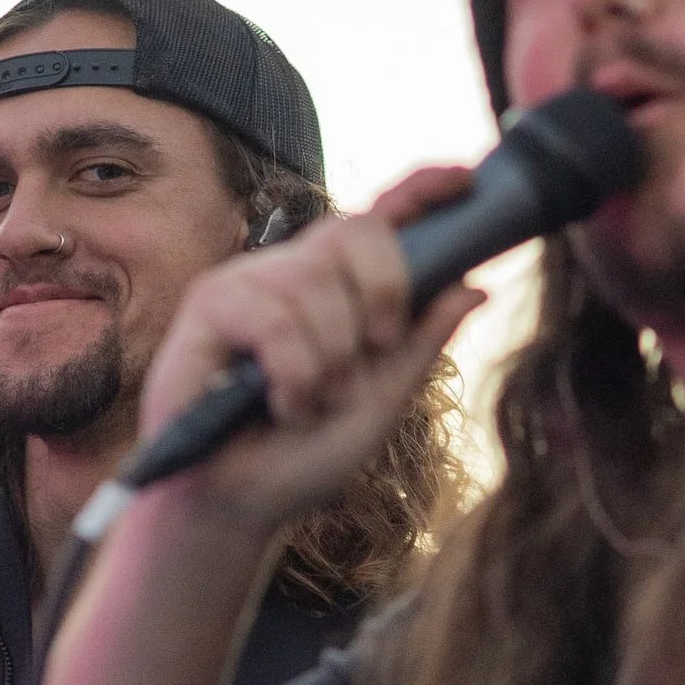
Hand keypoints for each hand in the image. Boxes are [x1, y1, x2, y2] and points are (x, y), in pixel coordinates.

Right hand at [135, 163, 482, 532]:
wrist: (239, 505)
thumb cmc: (301, 454)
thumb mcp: (380, 402)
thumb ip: (420, 344)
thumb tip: (474, 285)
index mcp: (339, 289)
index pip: (379, 221)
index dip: (420, 191)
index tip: (465, 179)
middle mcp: (294, 273)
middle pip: (356, 231)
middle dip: (383, 290)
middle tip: (376, 348)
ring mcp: (250, 282)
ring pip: (315, 281)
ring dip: (329, 358)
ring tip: (311, 403)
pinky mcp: (210, 304)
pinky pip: (273, 315)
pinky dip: (293, 371)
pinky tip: (283, 405)